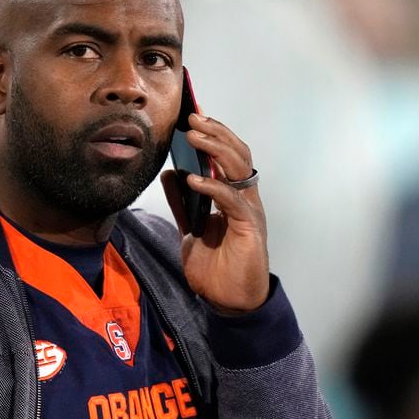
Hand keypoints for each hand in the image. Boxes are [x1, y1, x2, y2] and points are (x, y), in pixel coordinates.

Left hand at [161, 113, 268, 313]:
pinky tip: (194, 180)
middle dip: (216, 134)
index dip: (214, 134)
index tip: (193, 116)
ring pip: (240, 169)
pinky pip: (232, 201)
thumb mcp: (190, 229)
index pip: (227, 155)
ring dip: (216, 150)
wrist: (229, 302)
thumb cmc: (215, 267)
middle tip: (193, 119)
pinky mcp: (249, 228)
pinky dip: (213, 187)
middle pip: (237, 154)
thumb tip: (169, 173)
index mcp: (233, 195)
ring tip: (194, 138)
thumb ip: (182, 202)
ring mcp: (250, 211)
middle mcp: (245, 198)